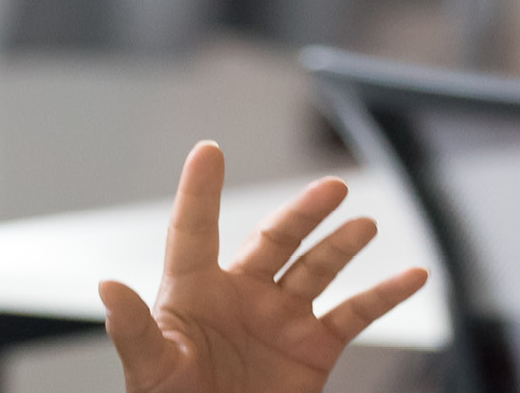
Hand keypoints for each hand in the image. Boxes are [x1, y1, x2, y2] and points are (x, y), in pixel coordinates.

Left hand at [98, 141, 428, 392]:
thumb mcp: (148, 369)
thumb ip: (133, 329)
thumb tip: (106, 289)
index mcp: (193, 292)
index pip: (195, 230)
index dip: (201, 191)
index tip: (208, 151)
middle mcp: (241, 296)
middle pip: (274, 240)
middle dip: (303, 213)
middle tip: (331, 189)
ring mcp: (280, 319)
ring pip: (317, 268)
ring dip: (343, 245)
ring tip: (366, 223)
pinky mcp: (313, 348)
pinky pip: (356, 313)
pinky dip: (386, 294)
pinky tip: (413, 275)